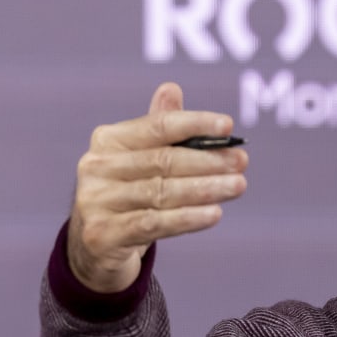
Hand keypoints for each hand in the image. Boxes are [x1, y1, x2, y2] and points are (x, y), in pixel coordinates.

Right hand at [66, 82, 248, 291]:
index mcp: (108, 140)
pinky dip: (188, 218)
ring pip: (161, 192)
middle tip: (241, 162)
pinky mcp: (104, 234)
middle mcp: (97, 166)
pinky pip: (154, 224)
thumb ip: (157, 130)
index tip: (228, 126)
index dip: (194, 124)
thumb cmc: (128, 196)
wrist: (95, 247)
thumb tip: (172, 89)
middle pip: (163, 161)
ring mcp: (96, 201)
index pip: (156, 126)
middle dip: (208, 160)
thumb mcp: (139, 160)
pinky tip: (215, 214)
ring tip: (238, 186)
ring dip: (205, 189)